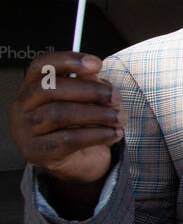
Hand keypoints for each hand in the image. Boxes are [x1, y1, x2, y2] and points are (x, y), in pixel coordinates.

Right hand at [11, 52, 122, 192]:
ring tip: (119, 118)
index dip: (68, 60)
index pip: (42, 65)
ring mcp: (25, 131)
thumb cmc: (80, 126)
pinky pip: (68, 139)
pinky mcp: (37, 152)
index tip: (97, 64)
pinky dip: (96, 135)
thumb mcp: (86, 101)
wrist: (79, 162)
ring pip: (59, 114)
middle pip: (50, 89)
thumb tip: (93, 71)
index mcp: (31, 87)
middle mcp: (22, 107)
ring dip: (97, 115)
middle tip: (116, 97)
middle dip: (89, 91)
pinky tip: (113, 134)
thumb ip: (87, 83)